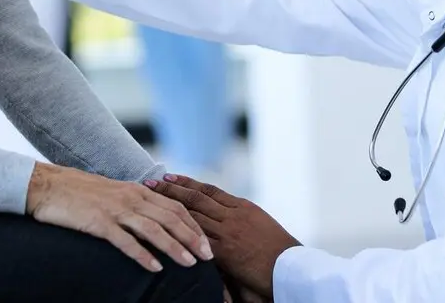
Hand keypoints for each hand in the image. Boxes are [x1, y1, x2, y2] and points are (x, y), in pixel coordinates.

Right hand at [25, 163, 213, 273]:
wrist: (48, 186)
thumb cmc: (80, 192)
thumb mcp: (114, 193)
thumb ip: (135, 204)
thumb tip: (154, 219)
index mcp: (138, 190)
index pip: (175, 207)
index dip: (193, 225)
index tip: (207, 243)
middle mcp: (132, 197)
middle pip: (170, 218)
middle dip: (192, 238)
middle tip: (208, 257)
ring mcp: (116, 210)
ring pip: (153, 229)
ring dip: (174, 247)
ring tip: (189, 264)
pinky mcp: (99, 223)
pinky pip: (125, 241)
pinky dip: (142, 255)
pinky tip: (154, 268)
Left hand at [153, 175, 299, 297]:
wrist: (293, 267)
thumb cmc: (280, 251)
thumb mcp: (261, 225)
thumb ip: (241, 219)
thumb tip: (225, 216)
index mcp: (242, 207)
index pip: (209, 190)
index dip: (187, 183)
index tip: (170, 176)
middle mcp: (234, 215)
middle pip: (197, 198)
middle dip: (172, 190)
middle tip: (152, 182)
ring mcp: (229, 232)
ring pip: (193, 215)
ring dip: (170, 206)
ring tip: (152, 200)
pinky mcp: (227, 252)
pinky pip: (198, 240)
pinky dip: (179, 233)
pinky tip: (164, 230)